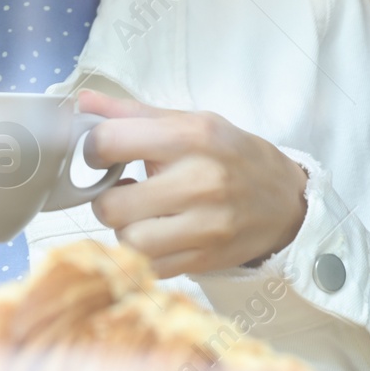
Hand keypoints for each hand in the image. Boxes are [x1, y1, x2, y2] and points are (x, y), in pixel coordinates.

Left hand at [78, 90, 307, 277]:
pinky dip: (144, 254)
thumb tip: (83, 103)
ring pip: (128, 241)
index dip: (92, 150)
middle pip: (111, 205)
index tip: (100, 154)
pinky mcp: (207, 259)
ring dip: (125, 229)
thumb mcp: (190, 121)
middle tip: (121, 191)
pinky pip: (151, 267)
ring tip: (140, 215)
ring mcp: (206, 226)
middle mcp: (200, 181)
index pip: (110, 142)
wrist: (287, 200)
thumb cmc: (231, 155)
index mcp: (192, 136)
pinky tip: (157, 235)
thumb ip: (132, 113)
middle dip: (106, 198)